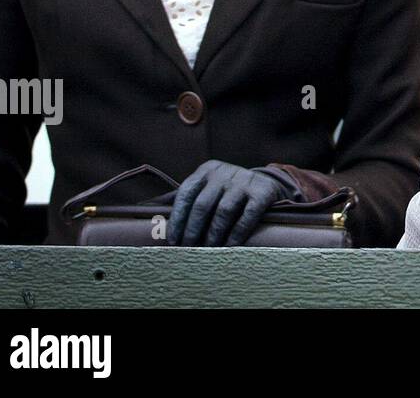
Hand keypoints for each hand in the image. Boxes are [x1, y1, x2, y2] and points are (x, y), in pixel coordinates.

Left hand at [167, 160, 289, 246]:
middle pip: (203, 204)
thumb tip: (150, 215)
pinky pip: (247, 216)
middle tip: (188, 248)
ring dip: (213, 234)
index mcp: (207, 170)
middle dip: (193, 229)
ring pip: (223, 211)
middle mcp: (225, 172)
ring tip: (208, 249)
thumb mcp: (208, 187)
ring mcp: (245, 180)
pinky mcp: (263, 192)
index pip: (186, 194)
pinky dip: (236, 233)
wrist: (269, 184)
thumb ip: (186, 199)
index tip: (173, 240)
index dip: (177, 218)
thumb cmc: (228, 191)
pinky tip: (229, 246)